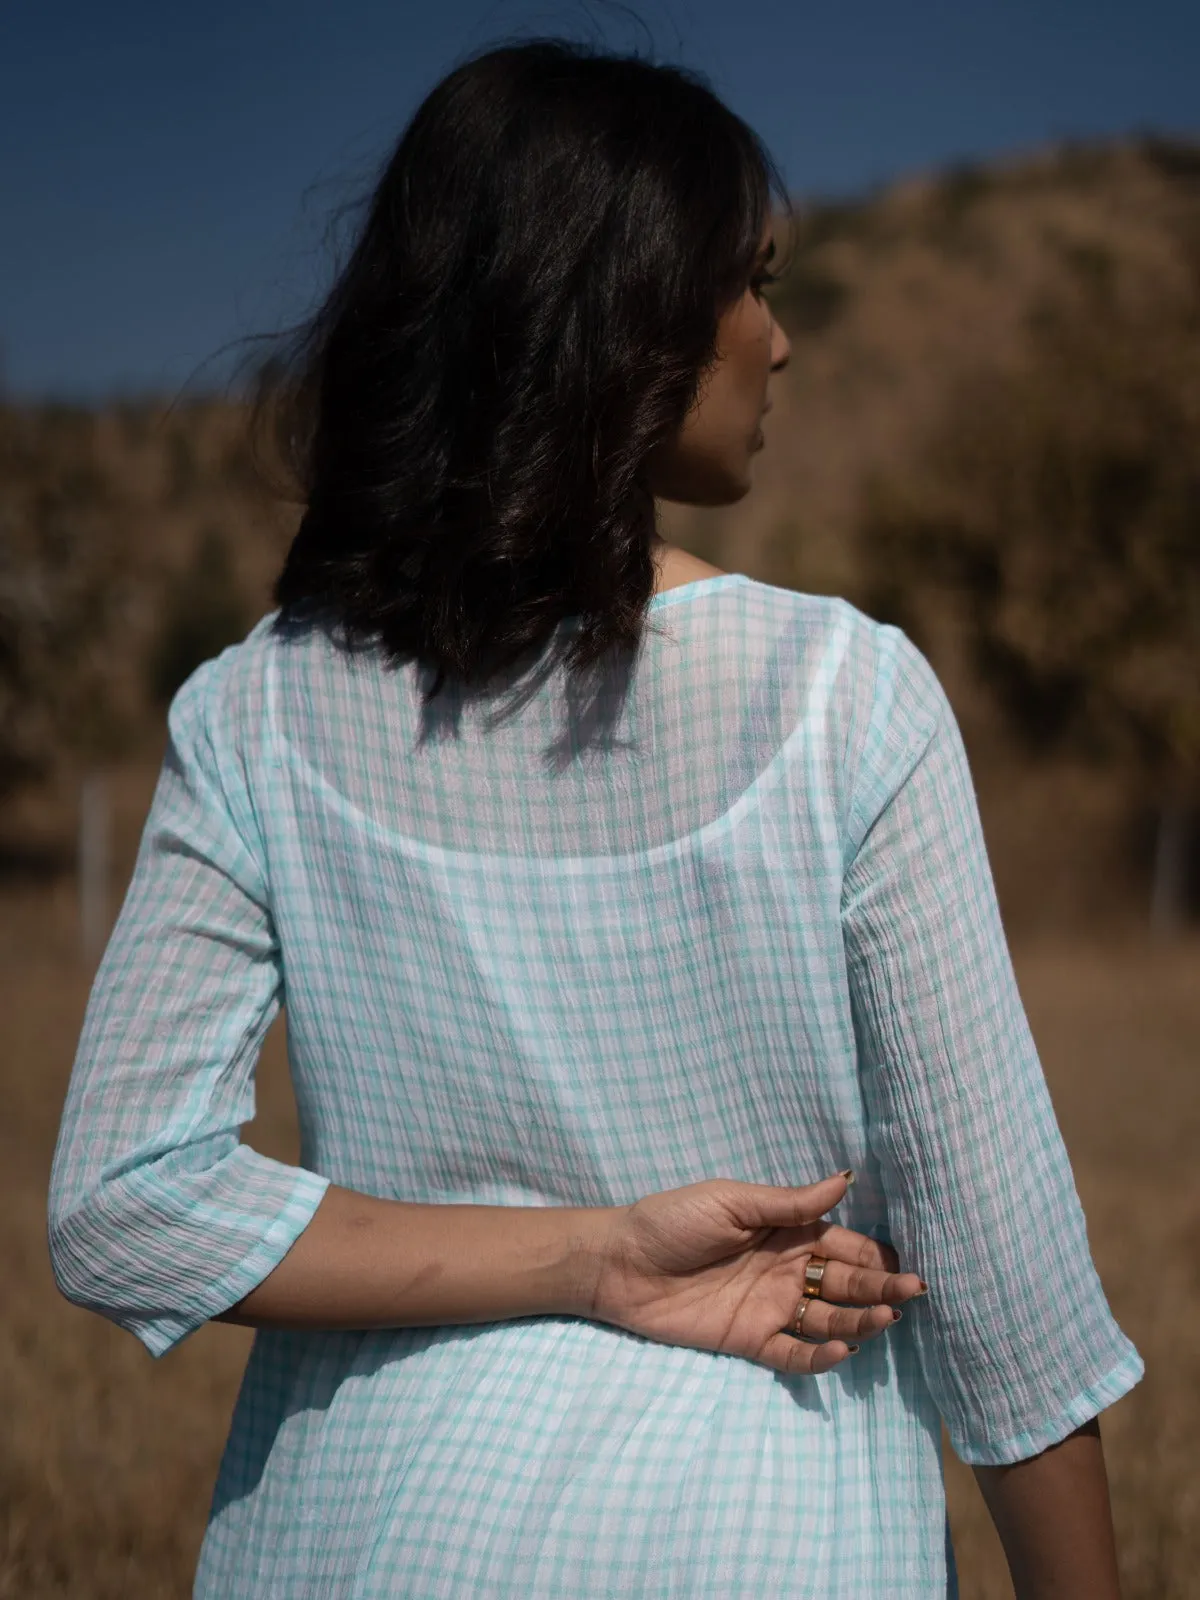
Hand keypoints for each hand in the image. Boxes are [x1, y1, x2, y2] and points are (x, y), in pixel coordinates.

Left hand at [588, 1172, 924, 1375]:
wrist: (619, 1263)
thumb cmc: (672, 1220)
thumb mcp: (732, 1201)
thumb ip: (790, 1202)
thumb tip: (846, 1178)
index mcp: (787, 1232)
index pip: (844, 1245)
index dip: (877, 1255)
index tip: (910, 1263)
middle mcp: (787, 1270)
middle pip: (845, 1284)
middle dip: (881, 1289)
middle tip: (913, 1295)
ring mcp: (770, 1307)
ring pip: (828, 1318)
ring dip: (860, 1320)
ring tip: (886, 1319)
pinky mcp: (749, 1340)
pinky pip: (794, 1353)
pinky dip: (820, 1355)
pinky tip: (842, 1347)